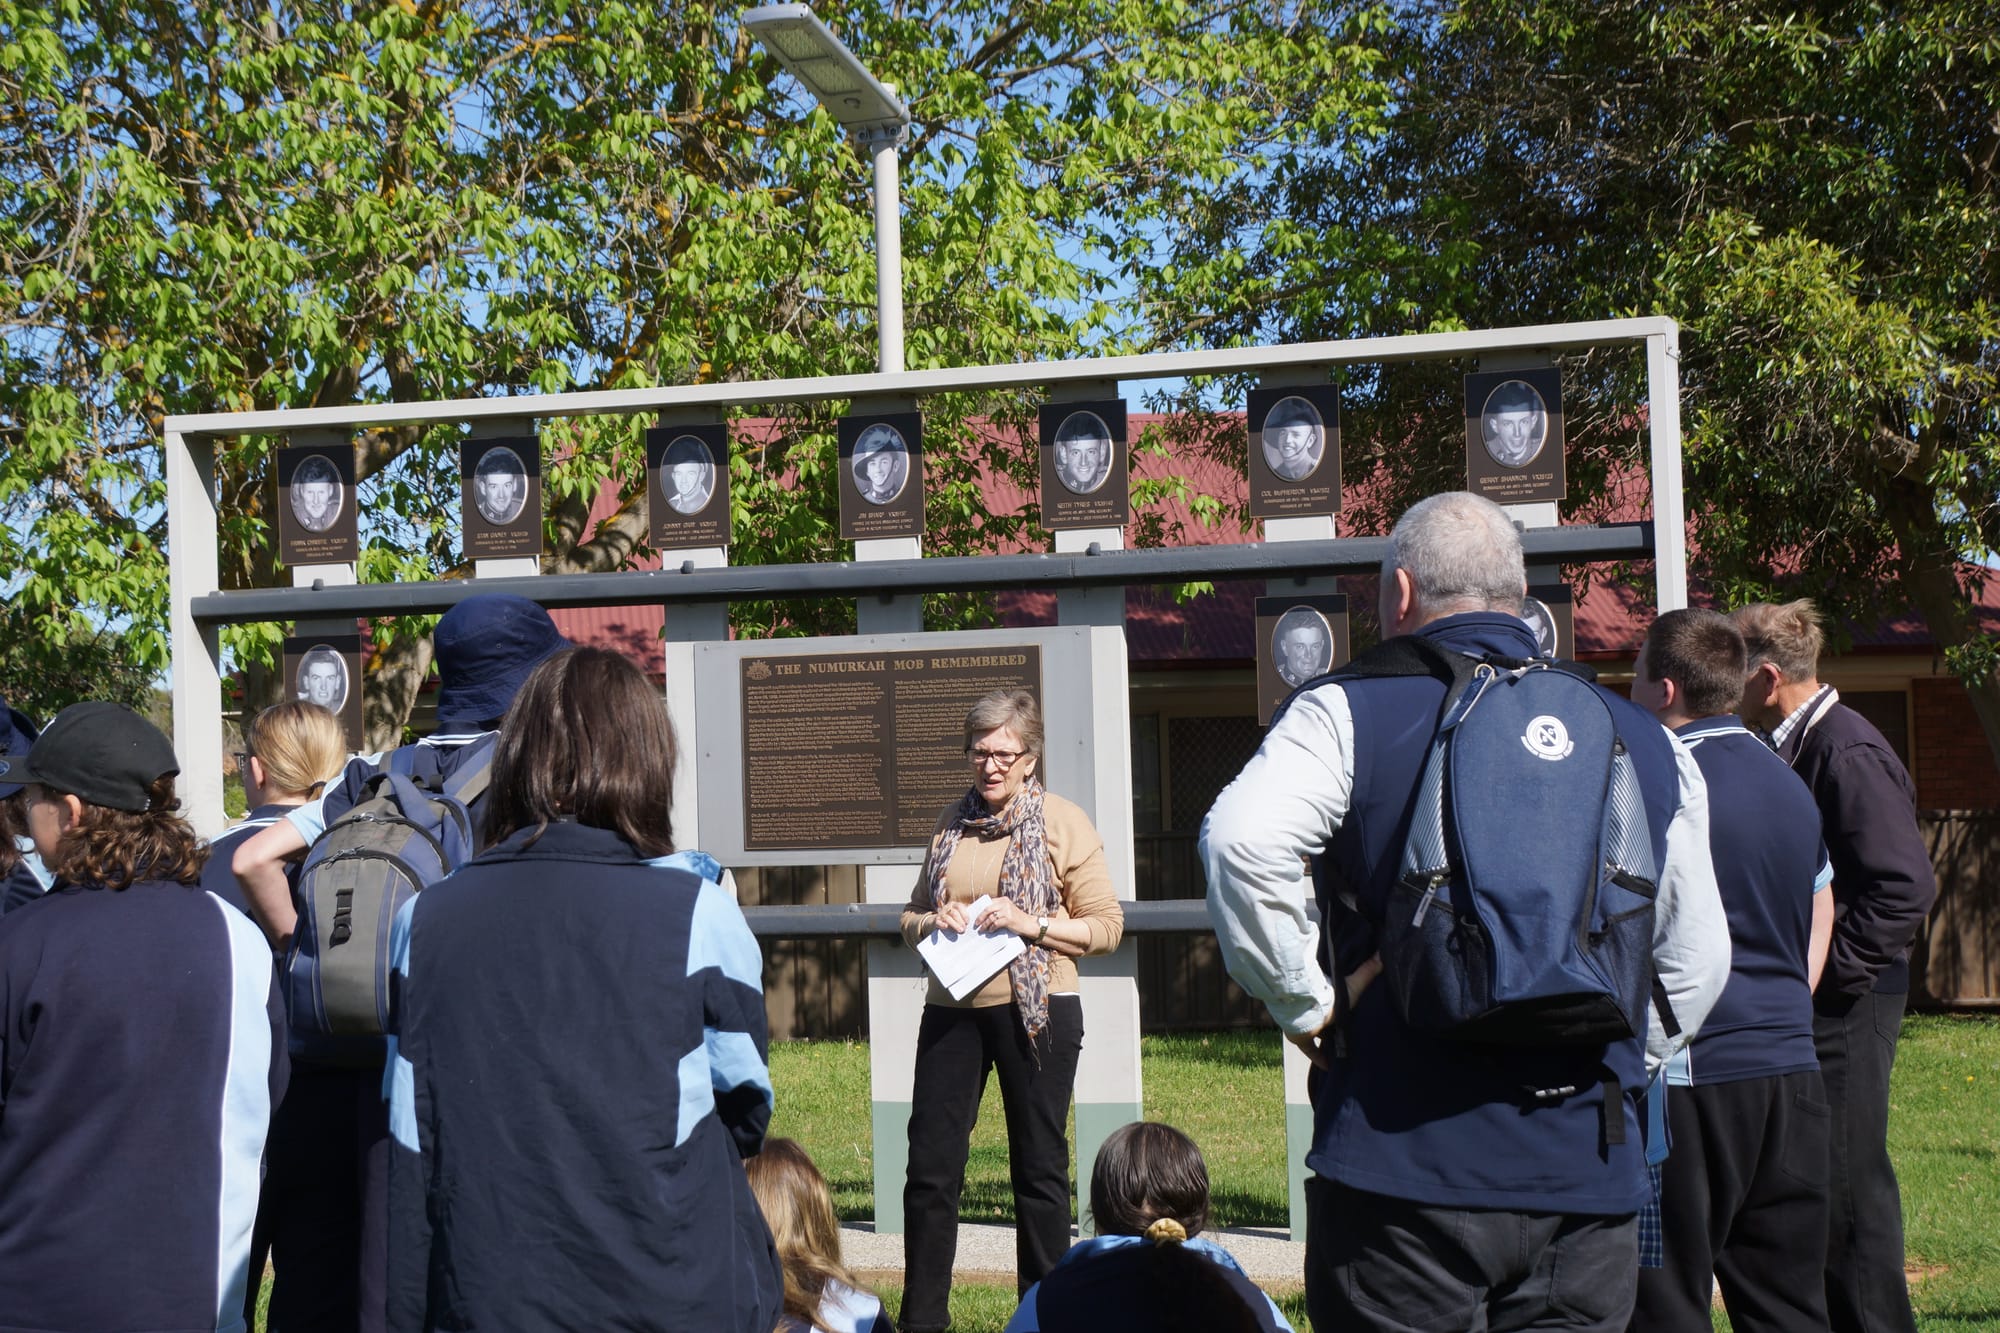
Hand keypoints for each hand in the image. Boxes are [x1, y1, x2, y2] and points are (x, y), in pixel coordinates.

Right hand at [936, 901, 972, 933]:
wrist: (940, 919)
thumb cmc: (954, 917)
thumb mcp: (959, 913)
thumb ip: (966, 913)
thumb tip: (977, 916)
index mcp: (954, 904)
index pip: (959, 906)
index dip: (964, 914)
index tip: (968, 922)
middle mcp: (947, 907)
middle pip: (953, 913)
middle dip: (960, 921)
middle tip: (964, 929)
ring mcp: (941, 913)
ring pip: (947, 918)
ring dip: (954, 924)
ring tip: (960, 930)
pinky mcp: (936, 920)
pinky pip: (938, 922)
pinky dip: (942, 924)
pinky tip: (946, 927)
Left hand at [975, 899, 1030, 936]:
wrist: (1028, 924)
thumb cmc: (1016, 918)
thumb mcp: (1007, 910)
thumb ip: (998, 909)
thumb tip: (982, 914)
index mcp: (1003, 900)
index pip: (988, 903)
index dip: (980, 909)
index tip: (974, 915)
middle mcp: (1005, 903)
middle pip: (987, 909)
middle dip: (980, 917)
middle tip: (976, 923)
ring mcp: (1007, 911)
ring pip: (991, 917)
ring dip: (985, 924)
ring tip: (982, 929)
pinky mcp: (1009, 919)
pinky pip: (996, 923)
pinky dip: (992, 928)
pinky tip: (990, 930)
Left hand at [1286, 955, 1383, 1071]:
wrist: (1306, 1006)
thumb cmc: (1330, 995)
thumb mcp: (1353, 985)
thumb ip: (1367, 971)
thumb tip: (1383, 954)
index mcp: (1328, 1002)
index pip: (1335, 1009)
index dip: (1342, 1014)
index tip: (1351, 1018)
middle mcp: (1317, 1014)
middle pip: (1327, 1023)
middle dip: (1334, 1028)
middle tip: (1348, 1037)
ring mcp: (1307, 1026)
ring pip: (1318, 1035)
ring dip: (1327, 1042)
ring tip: (1341, 1053)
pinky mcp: (1300, 1039)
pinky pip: (1310, 1051)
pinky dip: (1318, 1059)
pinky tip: (1328, 1068)